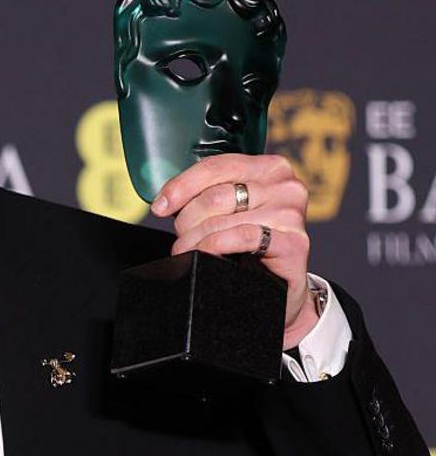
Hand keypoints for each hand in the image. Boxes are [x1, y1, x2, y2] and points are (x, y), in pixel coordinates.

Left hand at [151, 154, 318, 350]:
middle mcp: (285, 186)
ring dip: (194, 240)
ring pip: (222, 220)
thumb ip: (209, 194)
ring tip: (186, 252)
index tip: (160, 206)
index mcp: (269, 168)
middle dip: (187, 220)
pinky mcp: (294, 243)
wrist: (282, 288)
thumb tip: (165, 200)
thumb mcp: (233, 211)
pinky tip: (204, 255)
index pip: (215, 167)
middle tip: (181, 239)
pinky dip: (215, 246)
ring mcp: (291, 214)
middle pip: (215, 196)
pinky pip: (242, 237)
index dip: (181, 186)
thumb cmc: (251, 245)